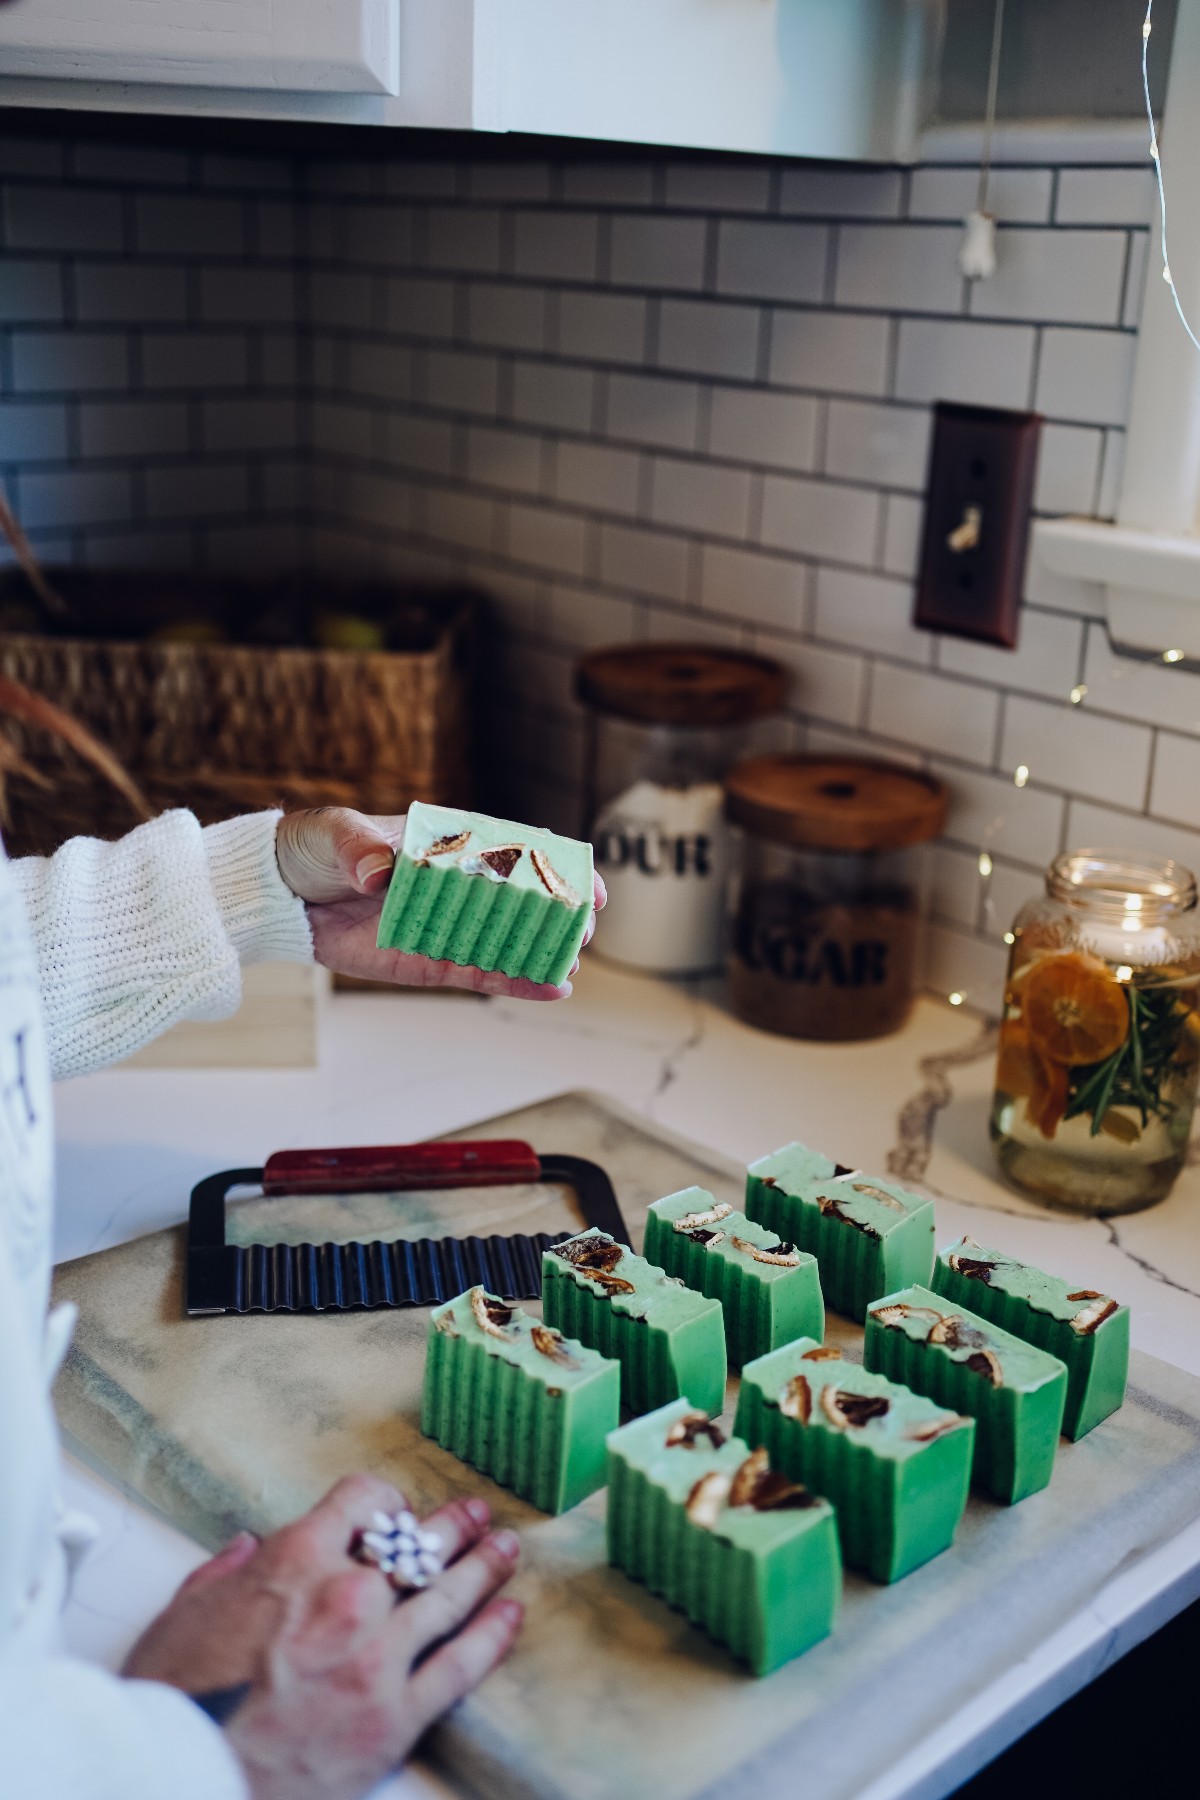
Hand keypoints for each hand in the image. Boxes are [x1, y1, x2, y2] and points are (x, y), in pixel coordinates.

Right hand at [123, 1475, 521, 1799]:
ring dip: (484, 1566)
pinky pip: (459, 1667)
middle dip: (452, 1525)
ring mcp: (377, 1657)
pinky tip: (511, 1614)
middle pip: (418, 1544)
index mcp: (296, 1561)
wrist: (185, 1776)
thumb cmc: (176, 1700)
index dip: (383, 1500)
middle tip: (476, 1513)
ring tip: (506, 1549)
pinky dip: (492, 1636)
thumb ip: (225, 1575)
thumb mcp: (184, 1617)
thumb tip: (248, 1549)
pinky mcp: (395, 1717)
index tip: (394, 1510)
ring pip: (449, 1595)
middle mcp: (347, 1596)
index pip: (363, 1500)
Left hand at [275, 807, 605, 998]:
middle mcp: (458, 885)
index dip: (557, 866)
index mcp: (447, 843)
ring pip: (508, 941)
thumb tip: (379, 871)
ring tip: (570, 967)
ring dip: (543, 953)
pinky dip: (514, 981)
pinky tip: (549, 988)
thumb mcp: (335, 834)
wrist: (280, 894)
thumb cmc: (315, 849)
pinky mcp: (430, 960)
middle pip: (523, 900)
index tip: (589, 884)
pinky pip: (480, 973)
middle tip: (585, 931)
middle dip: (560, 915)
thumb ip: (361, 848)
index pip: (514, 849)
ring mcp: (447, 925)